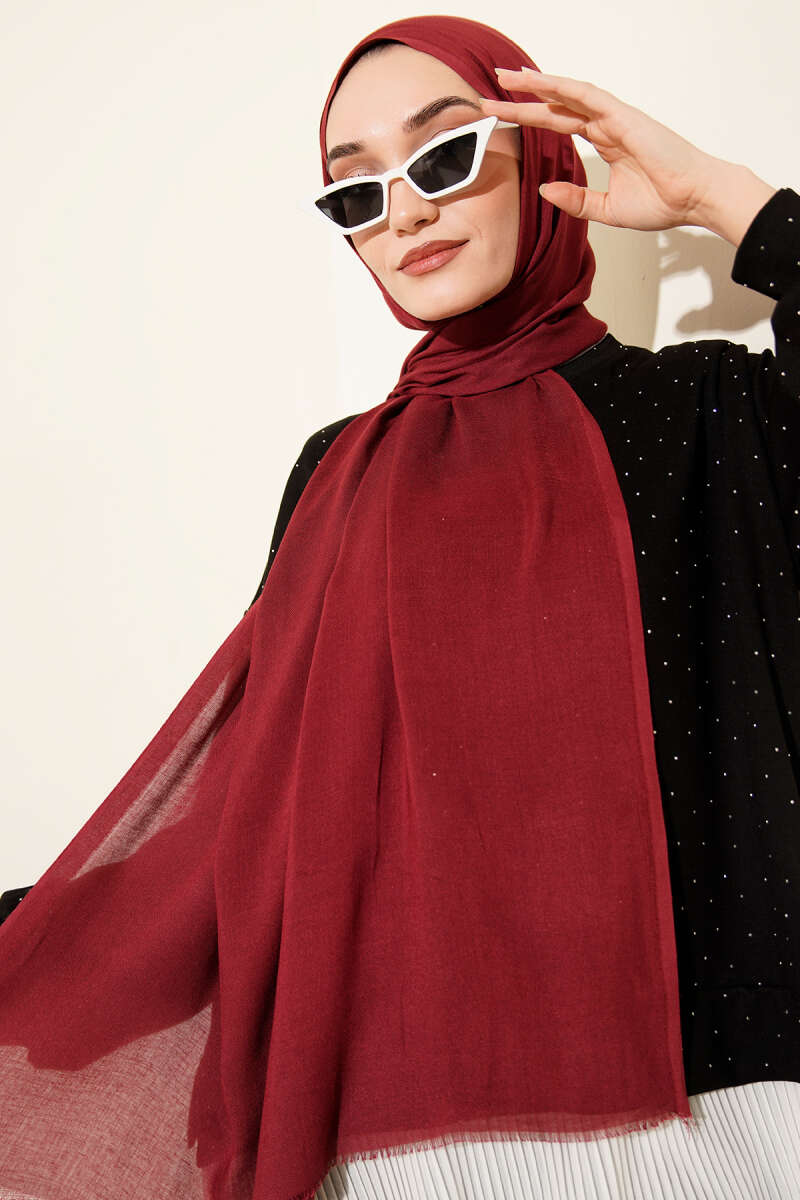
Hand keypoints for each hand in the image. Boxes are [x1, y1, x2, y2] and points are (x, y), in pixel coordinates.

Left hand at [480, 69, 728, 232]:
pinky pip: (588, 97)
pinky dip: (563, 88)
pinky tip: (541, 83)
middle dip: (523, 99)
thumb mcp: (607, 209)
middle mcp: (607, 125)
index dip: (530, 119)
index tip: (502, 118)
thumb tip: (545, 190)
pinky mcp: (624, 117)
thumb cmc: (663, 202)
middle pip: (556, 107)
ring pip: (568, 95)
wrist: (694, 199)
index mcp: (605, 142)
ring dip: (537, 85)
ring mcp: (615, 118)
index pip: (559, 125)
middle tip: (490, 93)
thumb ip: (576, 200)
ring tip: (507, 78)